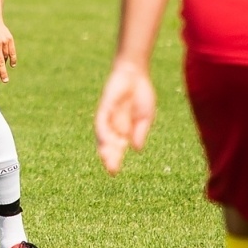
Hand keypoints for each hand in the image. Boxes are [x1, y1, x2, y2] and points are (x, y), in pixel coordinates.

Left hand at [0, 17, 16, 82]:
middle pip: (0, 63)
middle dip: (2, 73)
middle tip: (5, 81)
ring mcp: (3, 42)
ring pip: (5, 57)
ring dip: (4, 64)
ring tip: (3, 69)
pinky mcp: (9, 39)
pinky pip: (12, 52)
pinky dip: (12, 59)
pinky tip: (12, 65)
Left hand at [95, 60, 155, 174]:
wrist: (135, 75)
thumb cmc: (141, 95)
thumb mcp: (145, 117)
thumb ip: (140, 132)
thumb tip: (136, 149)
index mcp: (122, 129)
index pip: (115, 147)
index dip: (114, 159)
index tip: (113, 173)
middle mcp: (112, 125)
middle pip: (108, 144)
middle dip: (109, 158)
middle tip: (111, 171)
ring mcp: (107, 117)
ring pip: (103, 136)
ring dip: (105, 148)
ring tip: (108, 160)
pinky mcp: (104, 108)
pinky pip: (102, 122)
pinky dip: (105, 132)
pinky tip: (109, 141)